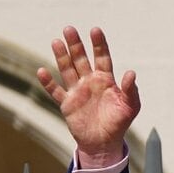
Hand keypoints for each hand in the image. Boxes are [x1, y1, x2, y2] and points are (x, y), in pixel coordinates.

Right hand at [36, 26, 140, 167]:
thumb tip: (131, 73)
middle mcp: (90, 82)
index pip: (102, 58)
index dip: (99, 44)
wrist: (104, 143)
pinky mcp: (67, 104)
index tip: (95, 30)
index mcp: (106, 80)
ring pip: (67, 70)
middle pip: (81, 59)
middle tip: (69, 29)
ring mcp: (77, 92)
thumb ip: (130, 90)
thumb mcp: (130, 107)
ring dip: (62, 57)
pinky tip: (42, 71)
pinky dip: (48, 83)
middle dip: (75, 45)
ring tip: (56, 42)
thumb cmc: (119, 123)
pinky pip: (56, 91)